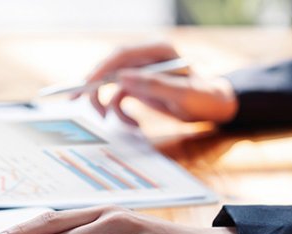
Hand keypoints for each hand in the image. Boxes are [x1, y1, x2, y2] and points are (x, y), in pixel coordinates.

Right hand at [74, 42, 238, 125]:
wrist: (215, 107)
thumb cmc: (206, 97)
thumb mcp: (183, 93)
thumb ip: (153, 85)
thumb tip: (121, 78)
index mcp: (158, 50)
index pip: (122, 54)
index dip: (101, 68)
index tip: (87, 85)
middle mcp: (146, 58)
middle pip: (110, 68)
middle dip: (93, 86)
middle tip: (76, 100)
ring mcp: (141, 73)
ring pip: (109, 84)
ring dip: (105, 103)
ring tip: (107, 120)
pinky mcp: (139, 87)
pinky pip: (118, 98)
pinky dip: (120, 112)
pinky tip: (132, 125)